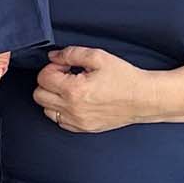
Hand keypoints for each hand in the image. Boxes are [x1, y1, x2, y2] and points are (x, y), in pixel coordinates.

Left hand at [32, 45, 158, 132]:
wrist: (144, 98)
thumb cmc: (124, 77)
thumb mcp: (98, 57)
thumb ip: (71, 53)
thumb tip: (53, 57)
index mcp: (74, 90)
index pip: (43, 78)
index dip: (52, 67)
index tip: (65, 66)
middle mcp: (72, 109)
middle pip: (39, 95)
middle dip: (48, 82)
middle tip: (65, 76)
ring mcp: (78, 121)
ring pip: (46, 110)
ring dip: (53, 97)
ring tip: (70, 89)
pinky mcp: (84, 129)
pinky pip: (60, 121)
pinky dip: (61, 111)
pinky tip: (75, 101)